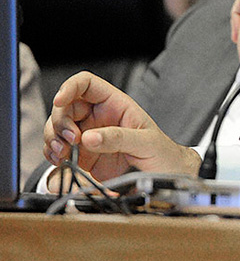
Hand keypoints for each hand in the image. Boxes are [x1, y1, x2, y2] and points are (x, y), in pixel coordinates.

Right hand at [43, 72, 201, 186]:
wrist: (165, 177)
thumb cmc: (162, 153)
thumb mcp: (147, 143)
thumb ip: (119, 138)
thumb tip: (88, 138)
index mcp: (116, 105)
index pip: (86, 84)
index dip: (70, 87)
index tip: (60, 101)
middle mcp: (98, 117)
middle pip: (65, 107)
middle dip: (59, 122)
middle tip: (69, 140)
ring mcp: (88, 136)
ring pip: (57, 128)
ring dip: (52, 139)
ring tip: (63, 155)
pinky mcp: (83, 156)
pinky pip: (58, 149)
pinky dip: (52, 154)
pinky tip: (60, 162)